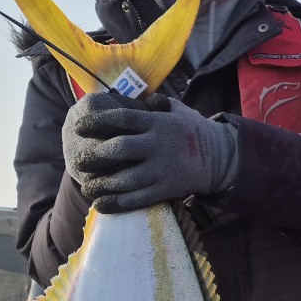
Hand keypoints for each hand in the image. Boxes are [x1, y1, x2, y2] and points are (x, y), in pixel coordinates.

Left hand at [62, 90, 238, 212]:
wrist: (221, 157)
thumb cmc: (192, 130)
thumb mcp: (177, 109)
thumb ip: (151, 104)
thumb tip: (124, 96)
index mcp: (158, 122)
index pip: (122, 118)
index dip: (97, 122)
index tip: (79, 127)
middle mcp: (158, 145)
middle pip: (119, 149)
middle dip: (95, 156)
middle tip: (81, 161)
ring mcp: (163, 169)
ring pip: (126, 179)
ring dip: (102, 185)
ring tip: (87, 187)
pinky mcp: (167, 189)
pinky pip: (138, 198)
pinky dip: (117, 203)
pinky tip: (101, 204)